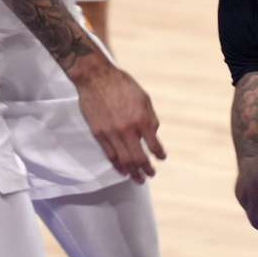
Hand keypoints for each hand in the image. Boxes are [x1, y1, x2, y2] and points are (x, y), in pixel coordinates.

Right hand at [75, 64, 165, 182]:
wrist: (96, 78)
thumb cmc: (122, 85)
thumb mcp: (144, 99)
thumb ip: (150, 119)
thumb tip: (153, 135)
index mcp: (142, 120)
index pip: (154, 145)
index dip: (159, 154)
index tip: (161, 158)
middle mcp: (127, 129)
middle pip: (138, 158)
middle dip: (146, 170)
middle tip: (150, 174)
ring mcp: (111, 134)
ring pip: (124, 161)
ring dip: (132, 173)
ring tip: (138, 179)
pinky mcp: (98, 134)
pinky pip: (109, 155)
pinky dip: (117, 166)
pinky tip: (123, 171)